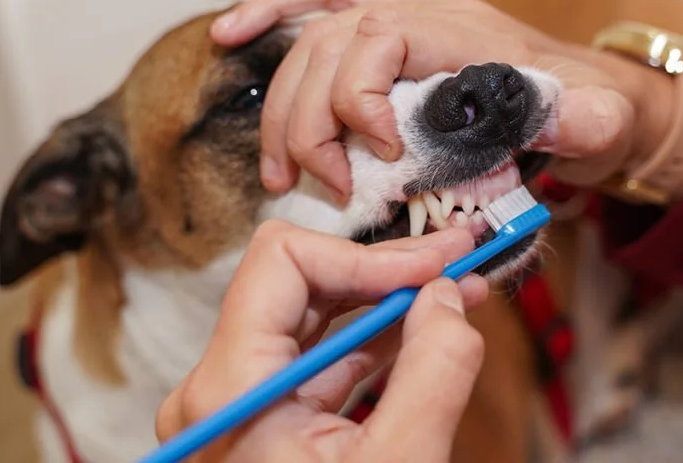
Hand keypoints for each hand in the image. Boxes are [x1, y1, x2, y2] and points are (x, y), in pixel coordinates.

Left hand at [155, 221, 489, 461]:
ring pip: (317, 323)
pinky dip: (378, 347)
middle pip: (301, 286)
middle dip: (388, 272)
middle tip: (460, 257)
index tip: (440, 263)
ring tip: (458, 291)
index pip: (284, 265)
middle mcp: (222, 389)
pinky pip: (323, 366)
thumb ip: (434, 373)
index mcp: (229, 391)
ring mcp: (242, 409)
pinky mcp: (268, 427)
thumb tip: (450, 298)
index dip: (369, 256)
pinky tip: (428, 336)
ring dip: (390, 304)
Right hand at [212, 0, 673, 198]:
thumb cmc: (585, 111)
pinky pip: (316, 2)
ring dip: (283, 105)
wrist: (587, 96)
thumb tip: (573, 118)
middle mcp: (424, 16)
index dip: (362, 97)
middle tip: (326, 185)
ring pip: (310, 40)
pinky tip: (232, 34)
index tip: (384, 156)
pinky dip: (271, 12)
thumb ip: (586, 120)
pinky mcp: (385, 34)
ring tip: (280, 172)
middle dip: (312, 122)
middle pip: (331, 46)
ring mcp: (400, 17)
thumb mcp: (598, 122)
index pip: (382, 39)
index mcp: (465, 35)